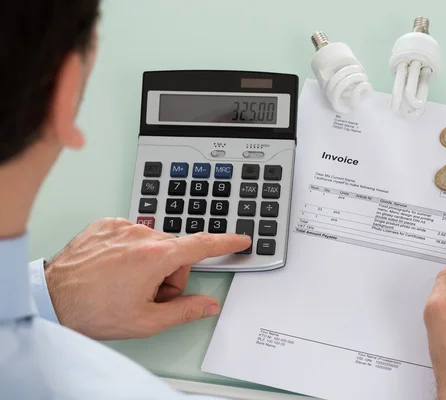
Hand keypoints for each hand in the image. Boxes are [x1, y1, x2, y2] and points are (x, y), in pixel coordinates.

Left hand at [44, 218, 250, 339]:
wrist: (50, 298)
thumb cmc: (92, 310)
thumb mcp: (146, 321)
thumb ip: (185, 311)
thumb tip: (208, 305)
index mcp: (156, 257)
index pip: (202, 245)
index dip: (225, 243)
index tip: (240, 239)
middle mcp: (142, 235)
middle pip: (176, 252)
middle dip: (170, 274)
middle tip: (149, 294)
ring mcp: (122, 226)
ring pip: (154, 243)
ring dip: (150, 262)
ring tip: (127, 283)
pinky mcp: (106, 224)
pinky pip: (132, 234)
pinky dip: (130, 251)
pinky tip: (114, 268)